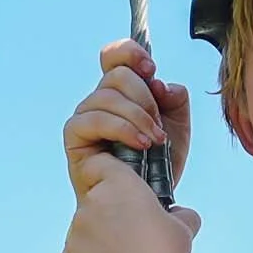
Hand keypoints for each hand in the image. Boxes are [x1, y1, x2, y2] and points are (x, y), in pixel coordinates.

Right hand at [65, 39, 191, 202]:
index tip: (151, 69)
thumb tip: (160, 84)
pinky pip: (96, 118)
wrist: (149, 199)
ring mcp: (85, 116)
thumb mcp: (178, 126)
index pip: (114, 56)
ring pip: (108, 95)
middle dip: (145, 100)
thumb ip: (175, 99)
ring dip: (138, 118)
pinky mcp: (75, 135)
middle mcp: (101, 100)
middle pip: (118, 74)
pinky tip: (140, 145)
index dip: (130, 53)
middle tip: (158, 127)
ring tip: (154, 142)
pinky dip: (123, 129)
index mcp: (122, 92)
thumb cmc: (159, 164)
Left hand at [65, 164, 200, 252]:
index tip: (123, 189)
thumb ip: (180, 215)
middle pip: (96, 194)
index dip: (110, 174)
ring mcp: (79, 225)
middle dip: (110, 208)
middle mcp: (94, 199)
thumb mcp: (184, 226)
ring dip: (103, 232)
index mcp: (120, 183)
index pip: (102, 164)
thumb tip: (180, 217)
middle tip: (132, 227)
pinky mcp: (71, 250)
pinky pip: (83, 245)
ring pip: (89, 221)